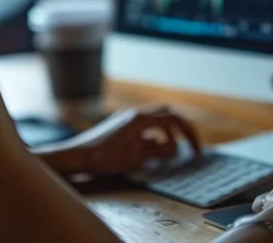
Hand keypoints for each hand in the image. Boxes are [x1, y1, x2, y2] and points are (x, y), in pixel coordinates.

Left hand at [62, 106, 200, 176]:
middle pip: (166, 114)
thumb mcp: (134, 158)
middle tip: (188, 146)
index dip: (189, 133)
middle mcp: (134, 115)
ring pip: (155, 121)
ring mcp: (126, 120)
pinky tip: (151, 153)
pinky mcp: (120, 127)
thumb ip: (157, 151)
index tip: (196, 150)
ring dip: (166, 134)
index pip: (174, 118)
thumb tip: (175, 148)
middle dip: (180, 128)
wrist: (76, 156)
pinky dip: (153, 138)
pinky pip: (144, 128)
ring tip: (168, 153)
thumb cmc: (102, 157)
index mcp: (140, 119)